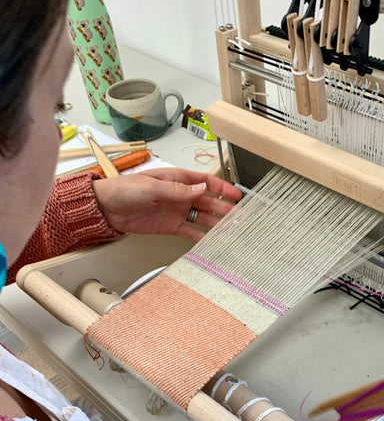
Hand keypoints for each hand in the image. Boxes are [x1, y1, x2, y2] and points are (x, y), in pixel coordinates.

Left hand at [91, 168, 241, 241]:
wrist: (105, 208)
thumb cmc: (123, 190)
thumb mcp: (151, 187)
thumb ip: (177, 190)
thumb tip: (200, 189)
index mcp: (177, 179)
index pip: (206, 182)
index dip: (223, 188)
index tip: (237, 195)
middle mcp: (180, 195)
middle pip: (209, 202)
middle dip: (226, 209)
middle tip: (241, 217)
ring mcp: (176, 211)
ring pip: (203, 217)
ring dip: (217, 223)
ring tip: (232, 230)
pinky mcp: (170, 226)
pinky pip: (191, 231)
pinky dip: (202, 237)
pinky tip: (212, 241)